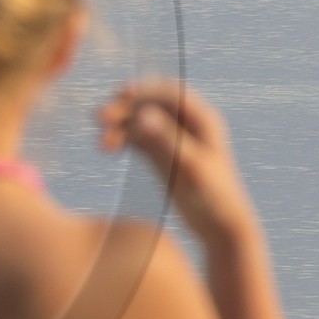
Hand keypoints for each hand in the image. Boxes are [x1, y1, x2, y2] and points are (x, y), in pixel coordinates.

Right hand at [98, 79, 256, 248]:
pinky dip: (123, 141)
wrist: (220, 228)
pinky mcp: (162, 155)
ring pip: (140, 123)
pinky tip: (108, 148)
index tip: (119, 94)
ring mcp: (172, 140)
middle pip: (150, 106)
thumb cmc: (214, 196)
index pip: (169, 93)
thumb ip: (166, 139)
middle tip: (98, 118)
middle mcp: (187, 125)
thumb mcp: (189, 166)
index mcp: (202, 120)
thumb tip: (142, 114)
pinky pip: (138, 140)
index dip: (144, 90)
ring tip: (101, 144)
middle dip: (124, 110)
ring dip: (120, 128)